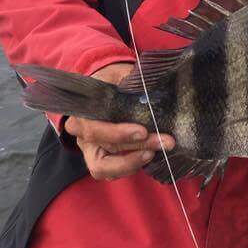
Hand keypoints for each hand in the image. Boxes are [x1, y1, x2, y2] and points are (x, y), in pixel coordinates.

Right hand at [65, 62, 175, 180]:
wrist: (108, 84)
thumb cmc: (113, 79)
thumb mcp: (119, 74)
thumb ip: (130, 82)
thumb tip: (149, 90)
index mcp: (82, 112)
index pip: (95, 129)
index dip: (118, 133)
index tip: (143, 131)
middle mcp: (81, 133)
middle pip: (107, 147)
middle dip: (138, 147)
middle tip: (166, 142)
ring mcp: (89, 148)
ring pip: (104, 168)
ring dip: (133, 162)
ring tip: (156, 153)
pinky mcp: (100, 159)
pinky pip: (111, 173)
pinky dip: (131, 167)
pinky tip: (150, 156)